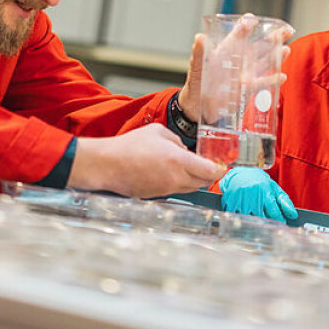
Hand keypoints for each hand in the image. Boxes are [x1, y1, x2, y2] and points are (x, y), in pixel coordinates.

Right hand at [67, 124, 223, 197]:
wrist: (107, 165)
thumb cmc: (128, 146)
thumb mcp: (158, 132)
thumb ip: (176, 141)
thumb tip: (183, 149)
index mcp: (179, 161)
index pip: (210, 171)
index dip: (219, 169)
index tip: (221, 166)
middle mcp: (175, 179)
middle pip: (202, 182)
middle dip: (207, 174)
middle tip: (206, 165)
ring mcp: (166, 190)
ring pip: (189, 188)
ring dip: (192, 178)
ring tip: (184, 166)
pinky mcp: (156, 196)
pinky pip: (174, 190)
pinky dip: (177, 183)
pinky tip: (166, 172)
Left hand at [178, 13, 292, 122]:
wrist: (197, 107)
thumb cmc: (196, 83)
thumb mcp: (196, 68)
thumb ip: (199, 53)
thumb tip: (199, 37)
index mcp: (225, 51)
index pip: (238, 35)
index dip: (245, 26)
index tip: (252, 20)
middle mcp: (238, 61)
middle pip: (258, 46)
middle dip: (273, 37)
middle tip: (285, 29)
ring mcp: (244, 74)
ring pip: (264, 62)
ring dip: (276, 56)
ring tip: (287, 48)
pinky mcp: (247, 89)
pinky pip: (262, 83)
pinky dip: (272, 80)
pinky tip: (282, 76)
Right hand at [219, 167, 297, 221]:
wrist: (239, 174)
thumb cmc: (259, 182)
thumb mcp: (274, 188)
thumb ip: (284, 201)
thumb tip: (293, 215)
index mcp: (265, 191)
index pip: (274, 212)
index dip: (278, 220)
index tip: (280, 223)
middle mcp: (253, 195)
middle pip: (262, 218)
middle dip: (266, 223)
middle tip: (268, 224)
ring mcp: (241, 199)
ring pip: (249, 220)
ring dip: (253, 223)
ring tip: (255, 219)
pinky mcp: (230, 202)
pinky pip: (237, 218)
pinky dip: (241, 220)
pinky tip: (244, 216)